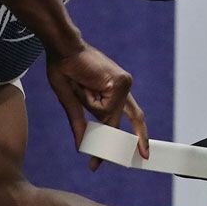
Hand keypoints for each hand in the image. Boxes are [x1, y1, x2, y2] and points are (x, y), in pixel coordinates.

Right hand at [46, 43, 145, 168]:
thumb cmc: (64, 69)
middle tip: (144, 158)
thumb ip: (79, 122)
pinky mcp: (121, 82)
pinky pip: (106, 106)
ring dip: (91, 107)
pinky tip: (86, 85)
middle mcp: (124, 88)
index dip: (134, 136)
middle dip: (138, 139)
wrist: (62, 47)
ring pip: (110, 114)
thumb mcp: (71, 100)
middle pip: (134, 118)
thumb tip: (82, 145)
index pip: (130, 117)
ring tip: (82, 87)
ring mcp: (125, 84)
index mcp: (115, 91)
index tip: (133, 156)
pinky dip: (91, 101)